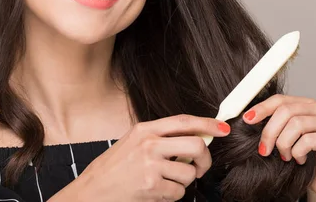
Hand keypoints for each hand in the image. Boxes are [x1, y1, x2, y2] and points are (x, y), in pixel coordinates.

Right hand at [51, 114, 230, 201]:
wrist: (93, 190)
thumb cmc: (113, 168)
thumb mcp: (132, 142)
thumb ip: (160, 138)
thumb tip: (194, 139)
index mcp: (144, 129)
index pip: (183, 121)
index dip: (207, 124)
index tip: (222, 128)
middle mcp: (149, 144)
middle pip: (196, 145)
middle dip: (205, 159)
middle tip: (199, 167)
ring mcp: (150, 165)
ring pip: (189, 173)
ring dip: (183, 182)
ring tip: (165, 182)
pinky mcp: (152, 186)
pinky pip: (178, 193)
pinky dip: (172, 196)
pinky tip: (157, 192)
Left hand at [243, 95, 315, 200]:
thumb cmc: (302, 158)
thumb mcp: (282, 137)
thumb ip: (272, 124)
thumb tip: (247, 118)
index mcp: (306, 104)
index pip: (280, 100)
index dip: (262, 108)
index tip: (247, 120)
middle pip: (286, 111)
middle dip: (270, 131)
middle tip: (264, 149)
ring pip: (296, 124)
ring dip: (284, 144)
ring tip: (285, 156)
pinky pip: (308, 141)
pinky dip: (297, 152)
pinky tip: (299, 159)